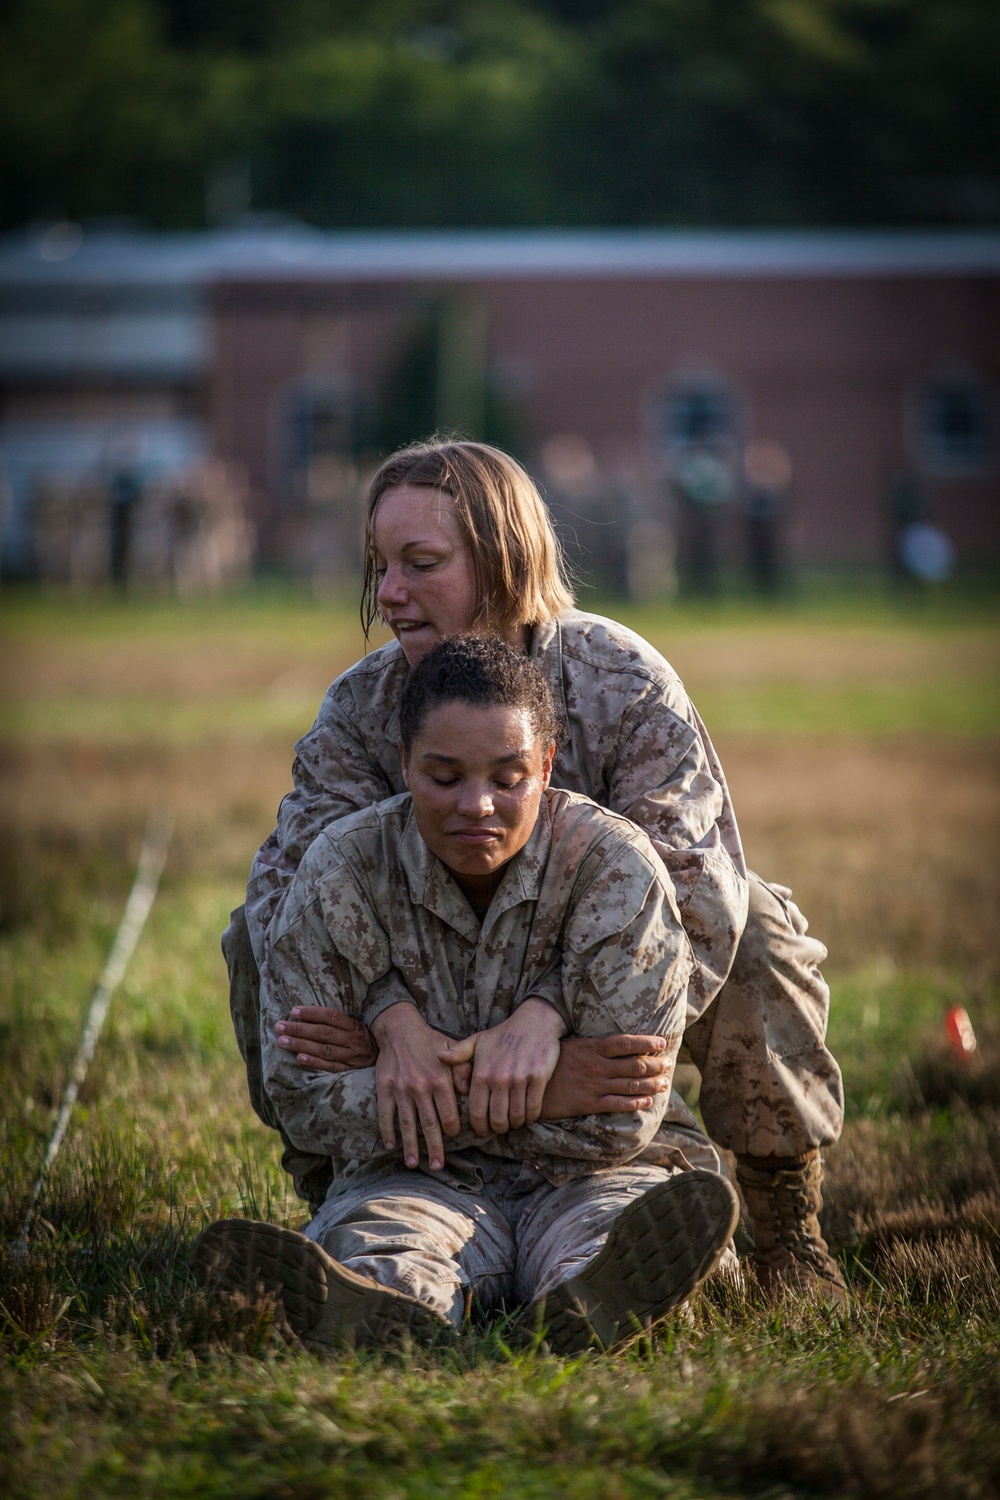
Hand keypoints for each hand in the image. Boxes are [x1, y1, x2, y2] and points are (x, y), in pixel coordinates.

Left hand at [276, 1007, 376, 1070]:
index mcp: (355, 1026)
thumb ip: (336, 1022)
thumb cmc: (361, 1039)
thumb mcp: (355, 1026)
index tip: (293, 1011)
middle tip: (280, 1027)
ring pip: (324, 1049)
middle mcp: (354, 1040)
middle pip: (323, 1033)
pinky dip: (313, 1062)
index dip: (312, 1013)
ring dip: (301, 1045)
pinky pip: (329, 1066)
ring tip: (283, 1041)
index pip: (331, 1016)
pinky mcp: (348, 1071)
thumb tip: (305, 1014)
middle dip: (299, 1029)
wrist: (382, 1060)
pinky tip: (299, 1058)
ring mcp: (351, 1057)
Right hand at [370, 1003, 460, 1171]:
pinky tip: (390, 1145)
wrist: (400, 1029)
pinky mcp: (384, 1089)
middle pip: (429, 1125)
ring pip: (407, 1124)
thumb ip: (462, 1070)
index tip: (453, 1139)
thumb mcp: (452, 1051)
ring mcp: (401, 1090)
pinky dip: (387, 1131)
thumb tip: (470, 1092)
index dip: (452, 1130)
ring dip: (410, 1146)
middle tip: (438, 1166)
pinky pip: (386, 1115)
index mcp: (440, 1080)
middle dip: (434, 1148)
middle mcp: (421, 1088)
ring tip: (413, 1163)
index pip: (448, 1114)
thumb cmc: (430, 1042)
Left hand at [442, 999, 565, 1135]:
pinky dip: (531, 1116)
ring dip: (515, 1123)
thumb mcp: (478, 1041)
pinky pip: (533, 1107)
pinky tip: (528, 1114)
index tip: (483, 1131)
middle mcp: (499, 1078)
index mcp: (481, 1074)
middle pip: (497, 1119)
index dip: (480, 1127)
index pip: (477, 1112)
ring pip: (516, 1116)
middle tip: (501, 1127)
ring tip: (514, 1122)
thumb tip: (439, 1057)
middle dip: (499, 1128)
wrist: (534, 1022)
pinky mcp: (538, 1078)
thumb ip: (459, 1053)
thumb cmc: (503, 1034)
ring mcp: (519, 1078)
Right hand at [540, 1034, 672, 1119]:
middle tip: (669, 1064)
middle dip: (655, 1065)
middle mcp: (596, 1066)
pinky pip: (617, 1104)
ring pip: (630, 1084)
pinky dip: (635, 1103)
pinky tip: (647, 1101)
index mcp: (591, 1048)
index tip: (661, 1042)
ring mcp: (594, 1086)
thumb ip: (590, 1045)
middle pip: (634, 1064)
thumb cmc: (548, 1063)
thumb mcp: (568, 1045)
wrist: (528, 1087)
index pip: (626, 1042)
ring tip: (664, 1083)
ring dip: (651, 1084)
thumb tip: (610, 1042)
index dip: (646, 1042)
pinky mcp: (589, 1103)